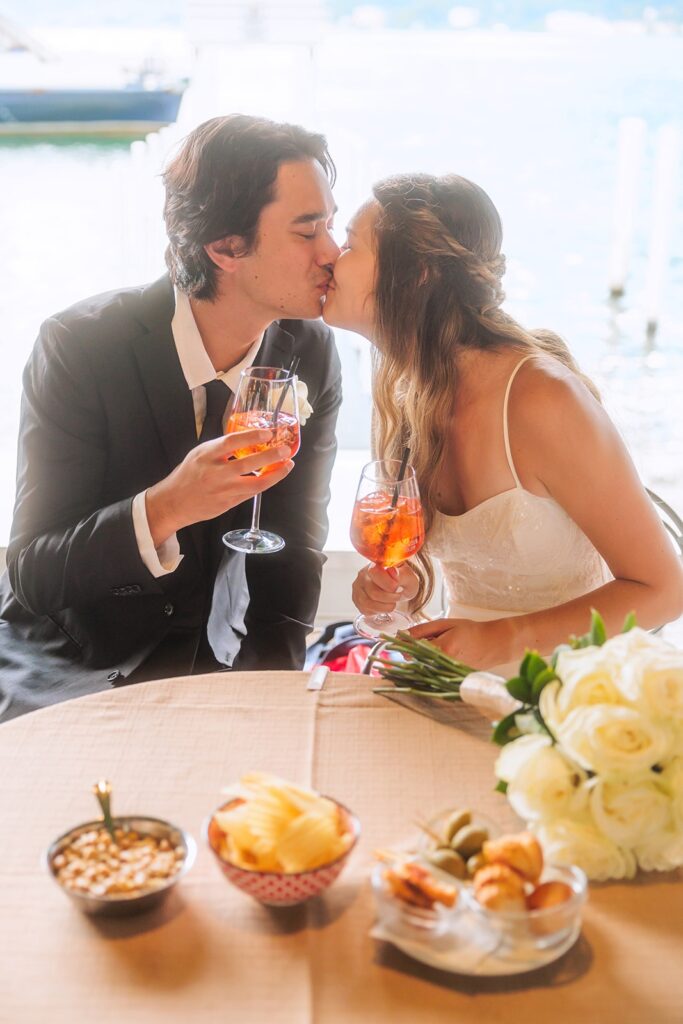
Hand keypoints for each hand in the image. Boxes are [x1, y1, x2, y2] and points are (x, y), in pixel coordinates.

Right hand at [146, 429, 293, 545]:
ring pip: (256, 483)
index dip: (251, 437)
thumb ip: (221, 448)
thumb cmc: (188, 475)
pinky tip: (273, 476)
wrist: (174, 503)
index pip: (231, 442)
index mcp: (207, 455)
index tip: (268, 433)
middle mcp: (216, 473)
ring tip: (287, 465)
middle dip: (271, 456)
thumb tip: (248, 439)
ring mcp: (224, 490)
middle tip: (286, 450)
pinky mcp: (229, 504)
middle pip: (248, 464)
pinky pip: (251, 493)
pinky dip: (264, 484)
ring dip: (275, 474)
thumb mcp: (200, 454)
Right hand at [352, 563, 419, 615]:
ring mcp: (358, 588)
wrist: (397, 586)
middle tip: (397, 596)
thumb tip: (393, 571)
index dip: (389, 585)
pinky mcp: (356, 599)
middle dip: (390, 598)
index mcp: (375, 564)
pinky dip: (378, 611)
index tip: (397, 587)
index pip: (376, 574)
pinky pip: (365, 610)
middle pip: (374, 593)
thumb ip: (402, 574)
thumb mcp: (408, 576)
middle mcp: (363, 575)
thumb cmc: (402, 579)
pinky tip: (383, 605)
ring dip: (385, 607)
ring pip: (368, 604)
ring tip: (392, 602)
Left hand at [408, 617, 512, 670]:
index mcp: (441, 649)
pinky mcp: (449, 679)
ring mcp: (446, 675)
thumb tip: (400, 635)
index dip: (401, 645)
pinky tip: (440, 657)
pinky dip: (430, 665)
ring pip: (421, 668)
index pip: (409, 651)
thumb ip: (422, 630)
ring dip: (420, 658)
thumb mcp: (445, 624)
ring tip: (435, 648)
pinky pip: (431, 673)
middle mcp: (442, 665)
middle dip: (411, 651)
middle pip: (413, 661)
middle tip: (419, 642)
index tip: (396, 639)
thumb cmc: (470, 631)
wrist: (494, 644)